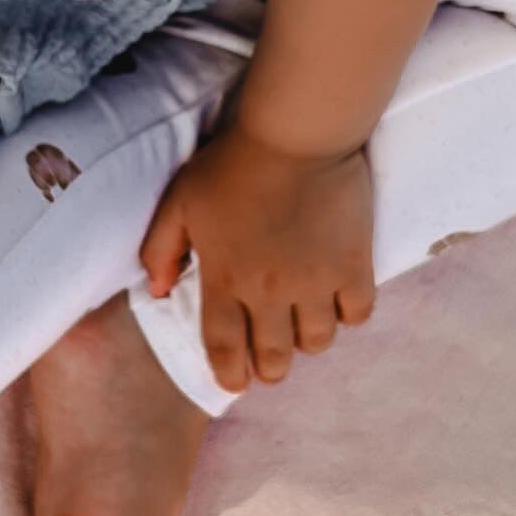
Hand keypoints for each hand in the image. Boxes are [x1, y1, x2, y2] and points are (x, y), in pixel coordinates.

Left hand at [140, 119, 375, 390]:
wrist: (294, 135)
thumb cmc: (232, 164)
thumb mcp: (179, 201)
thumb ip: (161, 250)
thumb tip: (159, 292)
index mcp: (225, 279)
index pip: (223, 348)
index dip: (229, 373)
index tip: (235, 381)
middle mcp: (269, 291)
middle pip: (273, 358)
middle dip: (269, 368)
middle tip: (270, 360)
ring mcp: (314, 282)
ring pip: (317, 342)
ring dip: (307, 340)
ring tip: (302, 325)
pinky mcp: (353, 266)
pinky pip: (356, 314)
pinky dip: (347, 314)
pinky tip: (337, 300)